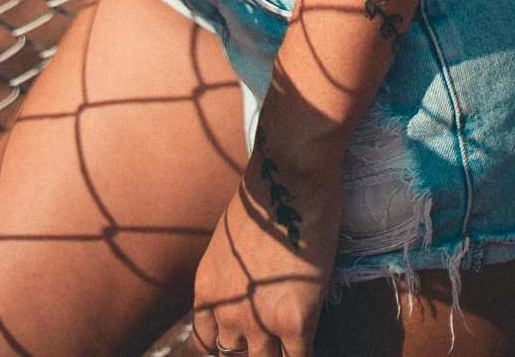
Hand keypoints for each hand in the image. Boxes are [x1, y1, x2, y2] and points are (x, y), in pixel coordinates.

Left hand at [193, 134, 340, 356]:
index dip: (224, 346)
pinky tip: (309, 342)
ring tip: (290, 338)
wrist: (288, 175)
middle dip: (252, 351)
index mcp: (207, 289)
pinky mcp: (294, 322)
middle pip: (233, 356)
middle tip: (269, 339)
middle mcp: (227, 310)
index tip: (241, 342)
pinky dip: (304, 355)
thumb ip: (233, 275)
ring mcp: (259, 320)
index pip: (204, 342)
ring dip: (279, 353)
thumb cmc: (265, 196)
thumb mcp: (230, 242)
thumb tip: (250, 292)